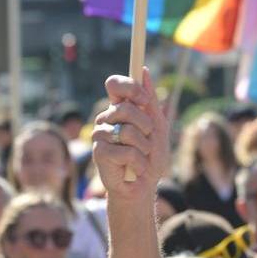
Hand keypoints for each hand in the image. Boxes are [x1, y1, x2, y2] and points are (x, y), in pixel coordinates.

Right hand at [90, 68, 165, 202]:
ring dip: (144, 147)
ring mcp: (100, 135)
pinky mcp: (99, 153)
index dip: (130, 87)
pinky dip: (139, 162)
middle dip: (145, 125)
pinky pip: (126, 151)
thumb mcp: (157, 126)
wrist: (144, 186)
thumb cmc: (150, 157)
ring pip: (127, 130)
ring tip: (142, 157)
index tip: (144, 100)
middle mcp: (106, 119)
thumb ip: (150, 101)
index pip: (114, 84)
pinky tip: (135, 169)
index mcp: (119, 109)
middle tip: (148, 140)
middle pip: (125, 107)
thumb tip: (144, 71)